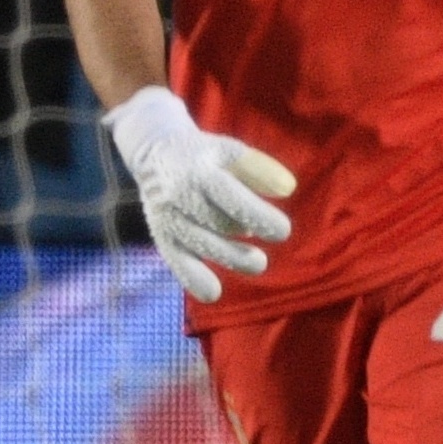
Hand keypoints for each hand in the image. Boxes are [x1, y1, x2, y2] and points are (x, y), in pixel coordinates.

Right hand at [106, 86, 297, 303]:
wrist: (155, 152)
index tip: (283, 231)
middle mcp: (177, 194)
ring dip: (230, 257)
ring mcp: (166, 216)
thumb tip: (287, 189)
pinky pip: (174, 258)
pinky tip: (212, 293)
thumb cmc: (205, 154)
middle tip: (267, 251)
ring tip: (258, 263)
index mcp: (198, 170)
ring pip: (199, 243)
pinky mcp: (160, 233)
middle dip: (244, 240)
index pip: (229, 196)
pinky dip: (192, 277)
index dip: (257, 215)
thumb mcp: (230, 150)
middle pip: (214, 224)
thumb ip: (259, 168)